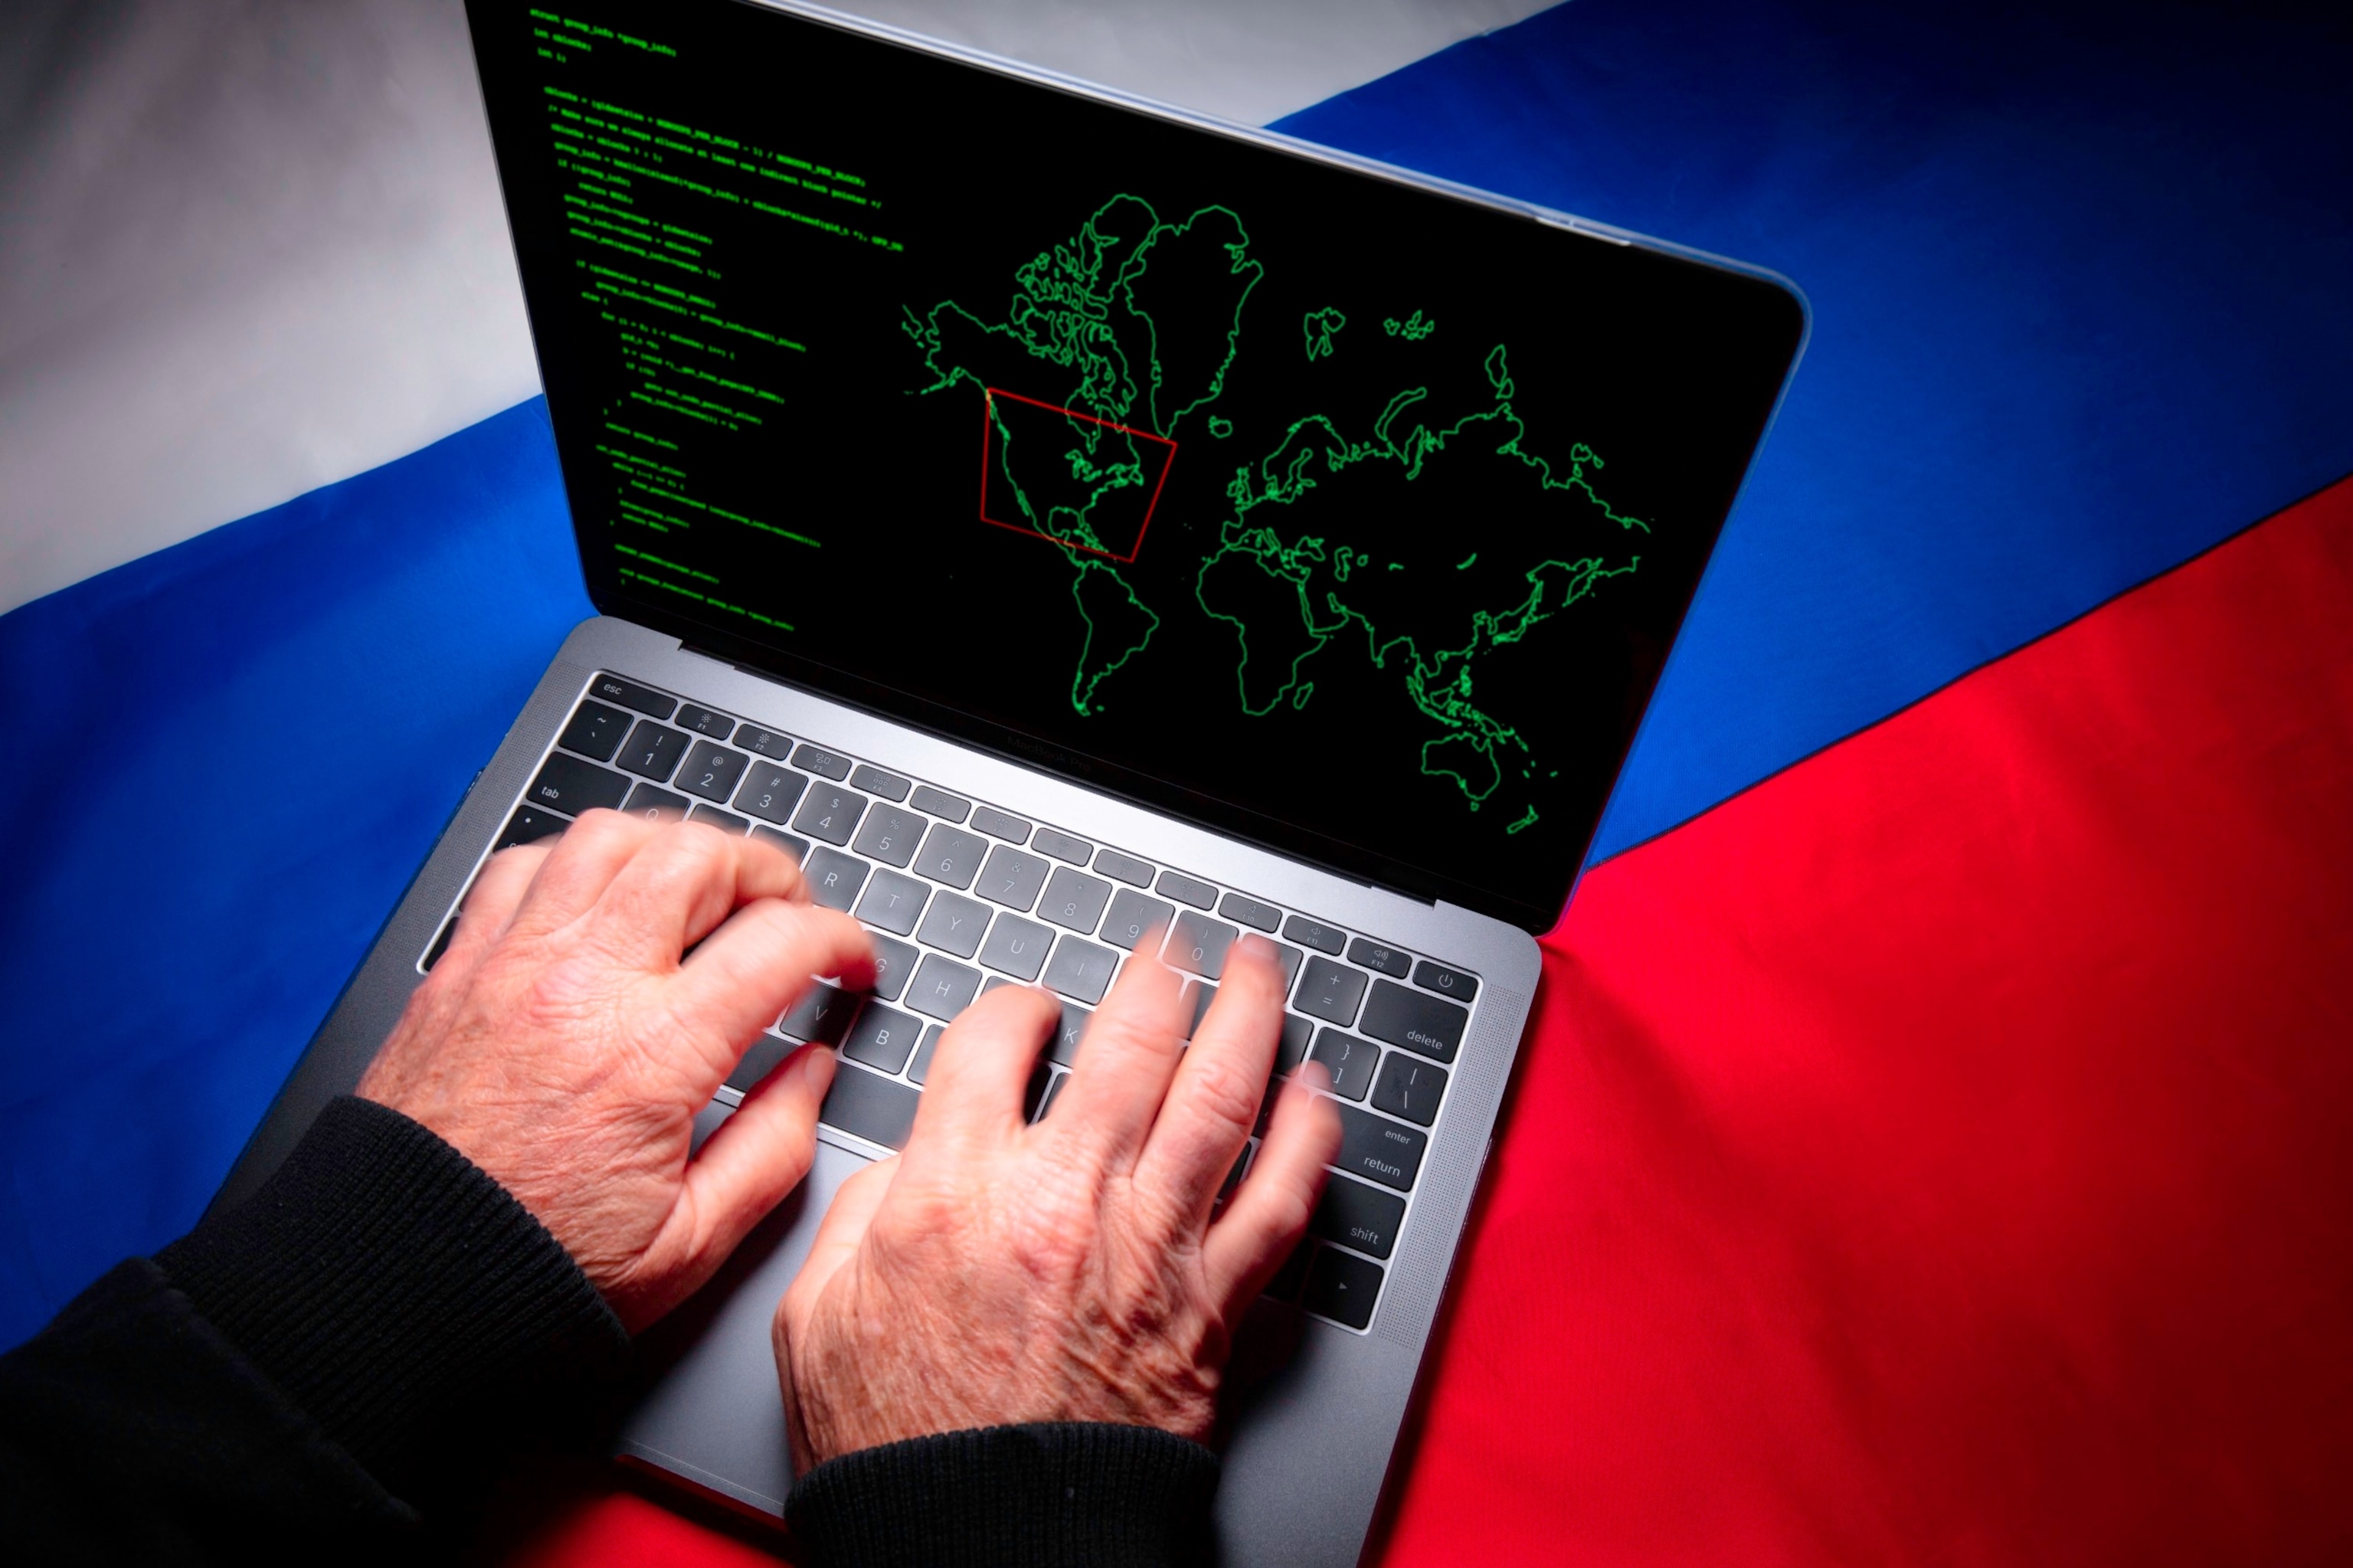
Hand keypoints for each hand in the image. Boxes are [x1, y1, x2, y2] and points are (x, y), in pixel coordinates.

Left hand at [358, 811, 872, 1331]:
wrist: (396, 1281)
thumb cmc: (535, 1272)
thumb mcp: (690, 1245)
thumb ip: (774, 1149)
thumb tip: (812, 1070)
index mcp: (653, 1057)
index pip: (781, 942)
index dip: (840, 939)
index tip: (849, 962)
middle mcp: (583, 987)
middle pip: (698, 858)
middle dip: (767, 871)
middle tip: (789, 910)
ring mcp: (513, 965)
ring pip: (609, 838)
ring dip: (675, 848)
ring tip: (704, 886)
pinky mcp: (460, 969)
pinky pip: (524, 864)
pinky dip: (579, 861)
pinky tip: (603, 895)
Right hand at [774, 934, 1340, 1466]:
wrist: (983, 1544)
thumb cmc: (902, 1448)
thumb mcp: (817, 1317)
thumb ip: (860, 1215)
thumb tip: (909, 1162)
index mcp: (954, 1192)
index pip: (996, 1038)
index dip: (1015, 1007)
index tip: (1028, 1015)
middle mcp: (1061, 1201)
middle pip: (1131, 1040)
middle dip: (1158, 973)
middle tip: (1173, 947)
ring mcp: (1147, 1249)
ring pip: (1219, 1097)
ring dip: (1248, 1015)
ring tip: (1258, 970)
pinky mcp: (1209, 1307)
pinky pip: (1280, 1201)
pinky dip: (1310, 1136)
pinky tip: (1316, 1091)